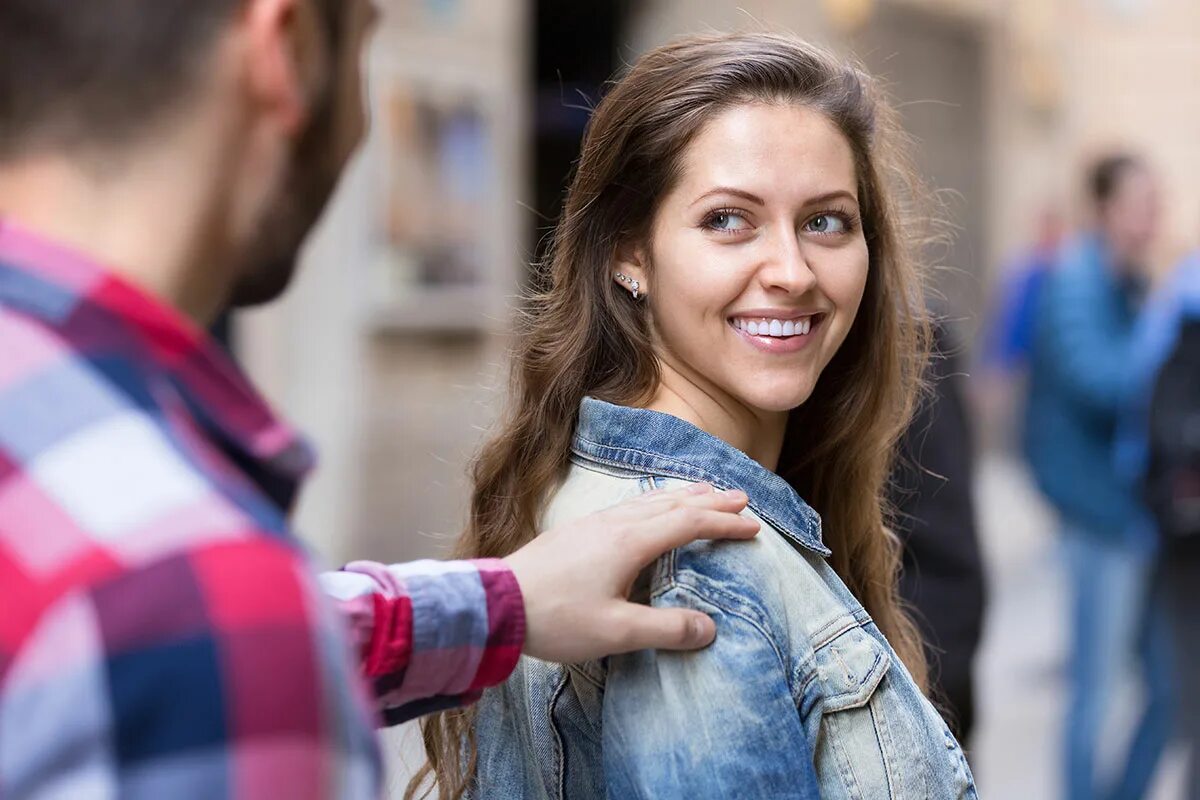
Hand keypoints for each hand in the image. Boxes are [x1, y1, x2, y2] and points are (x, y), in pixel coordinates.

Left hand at [503, 483, 758, 662]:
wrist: (496, 603)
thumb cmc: (555, 618)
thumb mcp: (615, 632)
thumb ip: (666, 629)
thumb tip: (710, 628)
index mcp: (631, 542)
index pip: (689, 523)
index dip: (724, 523)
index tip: (753, 527)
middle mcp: (615, 523)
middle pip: (673, 502)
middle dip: (709, 500)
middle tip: (740, 497)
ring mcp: (594, 523)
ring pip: (650, 500)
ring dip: (682, 495)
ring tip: (703, 492)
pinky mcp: (577, 531)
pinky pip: (630, 505)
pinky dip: (656, 502)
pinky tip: (648, 509)